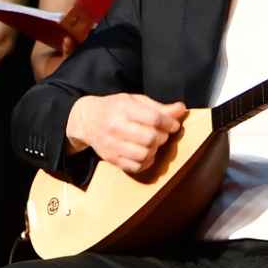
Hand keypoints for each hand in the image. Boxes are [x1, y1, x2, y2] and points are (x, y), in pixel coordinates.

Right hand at [66, 93, 185, 175]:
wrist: (87, 120)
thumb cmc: (114, 108)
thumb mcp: (134, 100)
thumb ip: (158, 107)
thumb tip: (180, 109)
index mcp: (124, 108)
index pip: (154, 119)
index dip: (169, 123)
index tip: (174, 125)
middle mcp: (116, 127)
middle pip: (150, 138)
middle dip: (162, 137)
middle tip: (162, 134)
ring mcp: (112, 145)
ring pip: (144, 154)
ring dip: (155, 150)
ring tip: (153, 143)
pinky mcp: (111, 158)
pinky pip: (135, 167)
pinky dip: (146, 162)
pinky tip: (146, 153)